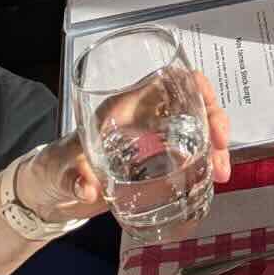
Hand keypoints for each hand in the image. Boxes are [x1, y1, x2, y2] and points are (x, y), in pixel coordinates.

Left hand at [14, 72, 231, 223]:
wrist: (52, 193)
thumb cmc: (55, 167)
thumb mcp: (63, 169)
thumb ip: (74, 176)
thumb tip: (88, 187)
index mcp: (127, 106)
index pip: (173, 80)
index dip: (199, 90)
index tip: (211, 116)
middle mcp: (146, 117)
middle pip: (194, 105)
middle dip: (216, 123)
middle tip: (222, 155)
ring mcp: (154, 140)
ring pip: (198, 130)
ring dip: (216, 147)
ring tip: (221, 174)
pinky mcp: (157, 164)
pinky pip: (191, 154)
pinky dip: (206, 163)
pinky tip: (213, 179)